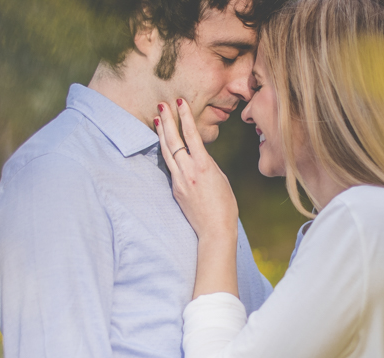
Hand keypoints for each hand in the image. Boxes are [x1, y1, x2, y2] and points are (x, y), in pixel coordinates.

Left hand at [155, 101, 237, 244]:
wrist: (214, 230)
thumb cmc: (225, 205)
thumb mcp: (221, 179)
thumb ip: (208, 165)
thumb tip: (198, 156)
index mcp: (204, 167)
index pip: (191, 135)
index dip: (185, 117)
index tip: (180, 102)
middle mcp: (188, 171)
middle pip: (174, 140)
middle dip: (168, 120)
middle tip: (162, 104)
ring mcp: (179, 181)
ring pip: (167, 152)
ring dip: (162, 133)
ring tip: (158, 118)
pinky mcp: (175, 190)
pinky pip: (170, 166)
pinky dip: (166, 151)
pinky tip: (164, 143)